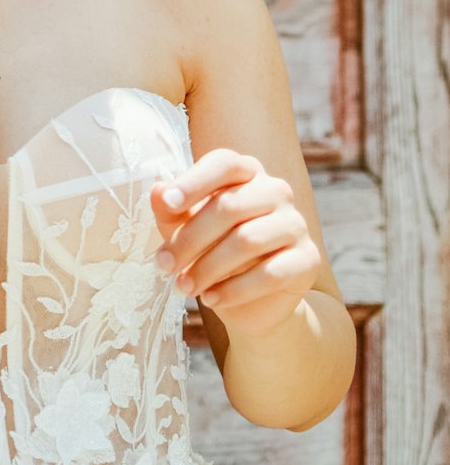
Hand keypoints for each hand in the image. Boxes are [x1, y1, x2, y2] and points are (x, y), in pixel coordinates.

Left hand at [149, 148, 321, 340]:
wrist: (250, 301)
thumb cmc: (211, 250)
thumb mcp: (184, 228)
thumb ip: (171, 209)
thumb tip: (158, 191)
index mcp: (246, 171)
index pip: (224, 163)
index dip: (195, 181)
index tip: (168, 204)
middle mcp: (276, 190)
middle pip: (229, 205)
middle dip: (190, 238)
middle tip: (164, 265)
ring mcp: (295, 223)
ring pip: (247, 240)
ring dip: (208, 267)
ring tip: (184, 286)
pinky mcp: (307, 259)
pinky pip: (270, 273)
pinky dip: (234, 289)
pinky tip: (211, 299)